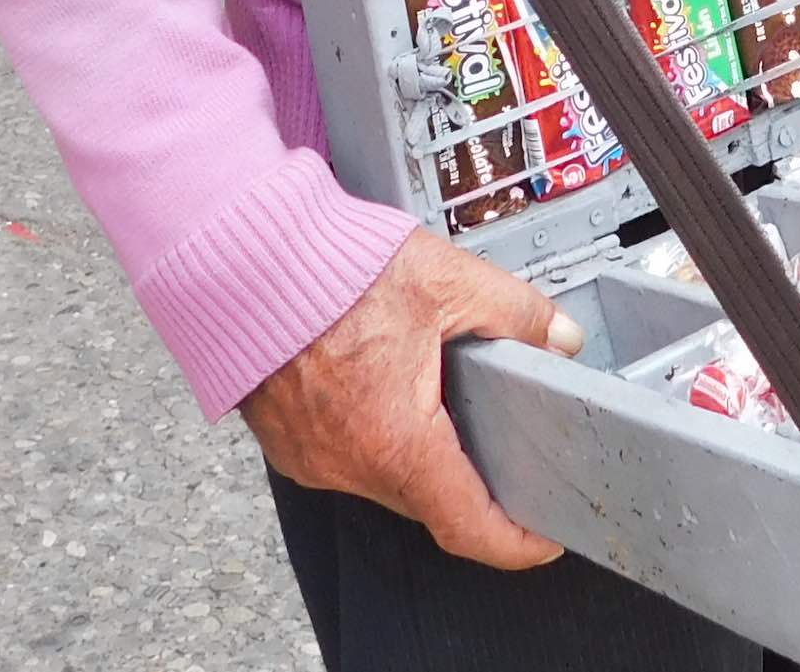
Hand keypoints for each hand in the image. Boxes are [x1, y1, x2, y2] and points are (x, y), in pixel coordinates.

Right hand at [241, 230, 587, 568]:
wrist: (242, 256)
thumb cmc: (325, 270)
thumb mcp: (446, 280)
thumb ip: (515, 312)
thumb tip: (558, 338)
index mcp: (395, 440)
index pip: (468, 526)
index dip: (516, 542)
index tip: (544, 538)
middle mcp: (348, 463)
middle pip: (430, 499)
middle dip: (470, 478)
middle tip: (505, 440)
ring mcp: (311, 457)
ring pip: (386, 477)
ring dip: (418, 448)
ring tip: (437, 391)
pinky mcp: (286, 440)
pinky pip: (345, 455)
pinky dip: (374, 432)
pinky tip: (382, 382)